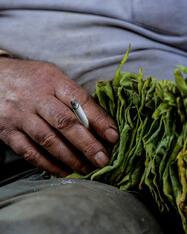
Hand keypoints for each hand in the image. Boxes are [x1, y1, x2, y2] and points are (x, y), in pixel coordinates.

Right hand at [0, 57, 118, 176]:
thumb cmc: (31, 79)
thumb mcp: (53, 77)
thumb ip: (74, 96)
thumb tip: (101, 122)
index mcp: (52, 81)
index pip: (80, 101)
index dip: (99, 120)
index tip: (113, 136)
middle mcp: (35, 98)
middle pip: (65, 123)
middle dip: (87, 144)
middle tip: (103, 159)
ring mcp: (19, 115)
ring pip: (48, 140)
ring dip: (70, 158)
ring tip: (87, 169)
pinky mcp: (6, 131)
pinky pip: (29, 151)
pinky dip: (48, 164)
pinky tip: (63, 171)